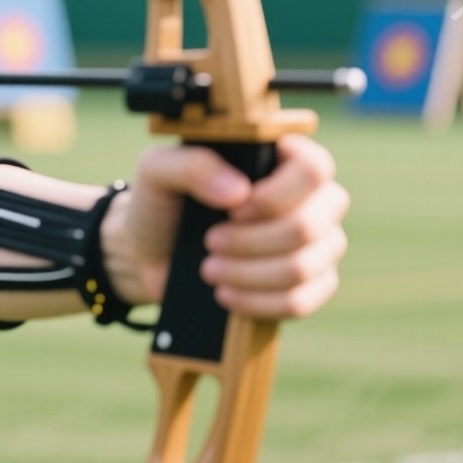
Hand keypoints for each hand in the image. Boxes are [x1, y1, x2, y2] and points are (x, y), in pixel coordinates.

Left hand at [105, 135, 348, 320]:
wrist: (147, 254)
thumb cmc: (161, 202)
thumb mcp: (159, 171)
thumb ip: (193, 165)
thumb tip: (239, 192)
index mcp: (280, 160)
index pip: (314, 168)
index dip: (278, 195)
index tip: (233, 209)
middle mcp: (310, 199)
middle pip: (310, 225)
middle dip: (253, 242)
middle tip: (210, 242)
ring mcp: (316, 244)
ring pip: (306, 267)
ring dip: (250, 274)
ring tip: (209, 269)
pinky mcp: (308, 285)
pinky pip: (303, 300)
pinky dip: (259, 302)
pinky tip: (226, 294)